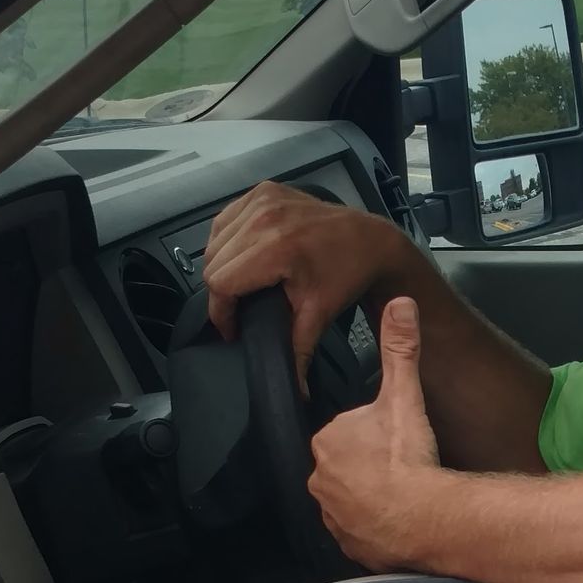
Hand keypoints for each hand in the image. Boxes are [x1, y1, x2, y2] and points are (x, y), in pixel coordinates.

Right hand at [203, 181, 408, 387]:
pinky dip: (229, 239)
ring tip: (245, 283)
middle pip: (213, 263)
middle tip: (242, 308)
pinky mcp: (263, 190)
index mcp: (275, 247)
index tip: (234, 327)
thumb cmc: (346, 274)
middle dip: (223, 291)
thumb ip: (297, 351)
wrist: (369, 240)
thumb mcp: (320, 314)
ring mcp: (262, 199)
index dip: (222, 311)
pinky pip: (226, 220)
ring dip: (223, 264)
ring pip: (214, 241)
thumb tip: (294, 392)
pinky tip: (246, 255)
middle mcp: (264, 217)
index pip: (220, 282)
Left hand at [308, 298, 446, 571]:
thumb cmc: (409, 458)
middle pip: (346, 466)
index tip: (394, 441)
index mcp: (327, 440)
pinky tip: (397, 519)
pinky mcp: (347, 544)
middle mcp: (320, 479)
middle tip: (401, 467)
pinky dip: (375, 526)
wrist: (424, 517)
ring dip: (372, 497)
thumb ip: (400, 349)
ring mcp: (332, 515)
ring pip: (351, 499)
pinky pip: (358, 531)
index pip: (345, 432)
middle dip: (370, 467)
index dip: (372, 436)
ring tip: (402, 493)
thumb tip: (401, 304)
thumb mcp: (406, 395)